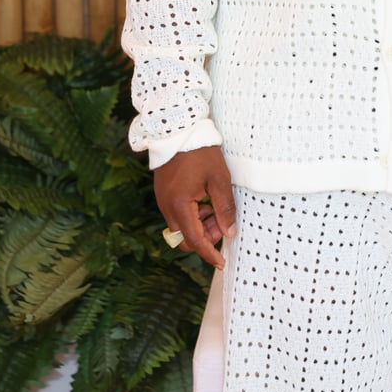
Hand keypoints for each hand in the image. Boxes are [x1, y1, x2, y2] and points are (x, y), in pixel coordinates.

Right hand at [153, 145, 236, 267]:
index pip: (195, 241)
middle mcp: (167, 207)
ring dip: (199, 225)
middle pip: (185, 238)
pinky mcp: (163, 193)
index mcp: (180, 206)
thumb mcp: (218, 179)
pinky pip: (177, 214)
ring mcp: (162, 200)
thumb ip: (224, 208)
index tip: (221, 262)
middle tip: (222, 223)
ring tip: (215, 208)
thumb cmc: (200, 152)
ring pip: (181, 227)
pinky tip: (204, 201)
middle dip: (205, 237)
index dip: (209, 253)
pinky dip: (191, 215)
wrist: (178, 129)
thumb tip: (229, 232)